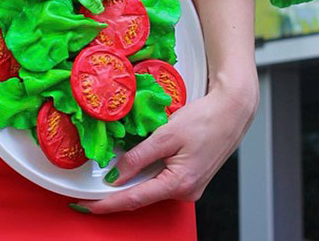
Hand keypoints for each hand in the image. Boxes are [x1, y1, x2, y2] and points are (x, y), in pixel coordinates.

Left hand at [70, 81, 258, 213]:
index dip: (107, 204)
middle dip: (116, 193)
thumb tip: (117, 175)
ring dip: (131, 181)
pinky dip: (145, 173)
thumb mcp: (166, 135)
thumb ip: (139, 156)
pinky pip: (160, 179)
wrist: (232, 112)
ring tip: (109, 174)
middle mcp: (185, 192)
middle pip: (141, 196)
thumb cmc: (205, 120)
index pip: (134, 199)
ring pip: (150, 186)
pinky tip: (134, 164)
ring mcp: (189, 187)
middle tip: (89, 192)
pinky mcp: (190, 177)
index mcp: (179, 184)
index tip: (87, 207)